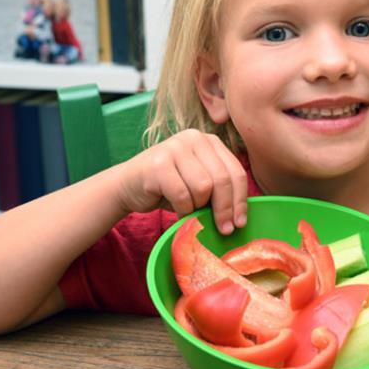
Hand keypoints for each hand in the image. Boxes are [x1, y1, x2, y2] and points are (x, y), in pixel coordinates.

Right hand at [116, 130, 248, 234]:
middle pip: (222, 179)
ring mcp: (174, 147)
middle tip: (224, 229)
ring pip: (203, 187)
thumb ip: (219, 187)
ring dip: (198, 207)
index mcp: (209, 140)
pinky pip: (182, 195)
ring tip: (189, 208)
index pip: (236, 171)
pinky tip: (178, 210)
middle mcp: (193, 138)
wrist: (128, 186)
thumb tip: (241, 216)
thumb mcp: (199, 182)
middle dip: (225, 209)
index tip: (240, 222)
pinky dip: (183, 210)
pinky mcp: (158, 163)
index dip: (240, 200)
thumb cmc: (169, 187)